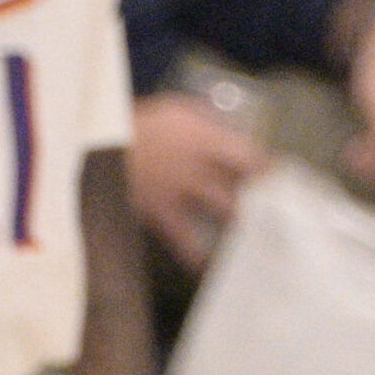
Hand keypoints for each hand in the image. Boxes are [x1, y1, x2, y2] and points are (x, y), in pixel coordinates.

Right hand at [125, 91, 271, 273]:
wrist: (94, 149)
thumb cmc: (132, 122)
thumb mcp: (170, 108)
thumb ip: (199, 116)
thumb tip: (224, 122)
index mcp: (203, 136)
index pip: (250, 155)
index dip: (268, 168)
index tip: (280, 176)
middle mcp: (200, 165)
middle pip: (243, 185)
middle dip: (262, 198)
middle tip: (277, 208)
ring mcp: (181, 192)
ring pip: (223, 211)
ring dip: (241, 222)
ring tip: (257, 235)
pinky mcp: (160, 214)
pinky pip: (185, 241)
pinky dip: (197, 256)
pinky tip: (208, 266)